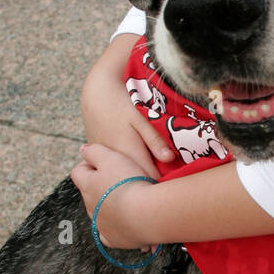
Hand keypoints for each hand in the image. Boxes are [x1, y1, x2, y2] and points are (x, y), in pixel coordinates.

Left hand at [71, 143, 159, 250]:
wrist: (147, 213)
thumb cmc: (129, 182)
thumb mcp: (111, 156)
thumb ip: (94, 151)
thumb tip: (83, 150)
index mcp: (87, 185)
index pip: (78, 172)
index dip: (89, 164)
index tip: (104, 162)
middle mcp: (90, 207)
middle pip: (90, 193)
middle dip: (101, 186)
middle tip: (121, 179)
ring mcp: (101, 225)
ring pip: (100, 213)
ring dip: (110, 205)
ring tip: (128, 199)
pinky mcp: (114, 239)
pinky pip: (110, 234)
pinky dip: (116, 227)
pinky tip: (126, 222)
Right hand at [81, 32, 175, 180]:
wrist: (96, 91)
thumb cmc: (122, 101)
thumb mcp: (141, 117)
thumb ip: (154, 139)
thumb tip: (170, 159)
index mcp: (129, 154)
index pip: (150, 178)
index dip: (164, 181)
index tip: (177, 178)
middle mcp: (115, 162)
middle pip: (138, 179)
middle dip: (153, 180)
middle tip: (170, 174)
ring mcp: (105, 160)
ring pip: (125, 174)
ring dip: (139, 173)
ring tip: (153, 166)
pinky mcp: (99, 156)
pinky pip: (115, 168)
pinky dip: (126, 167)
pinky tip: (135, 158)